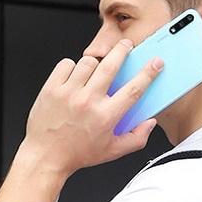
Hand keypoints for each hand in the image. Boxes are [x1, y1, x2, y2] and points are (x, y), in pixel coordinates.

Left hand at [21, 38, 163, 176]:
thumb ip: (136, 139)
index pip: (134, 89)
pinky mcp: (52, 88)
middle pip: (111, 65)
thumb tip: (150, 123)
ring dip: (94, 64)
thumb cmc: (78, 154)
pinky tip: (74, 78)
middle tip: (126, 45)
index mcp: (106, 117)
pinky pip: (66, 64)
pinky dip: (72, 67)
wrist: (46, 156)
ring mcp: (69, 93)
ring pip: (88, 62)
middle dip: (122, 50)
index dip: (148, 73)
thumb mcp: (112, 151)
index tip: (156, 63)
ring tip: (93, 73)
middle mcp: (88, 102)